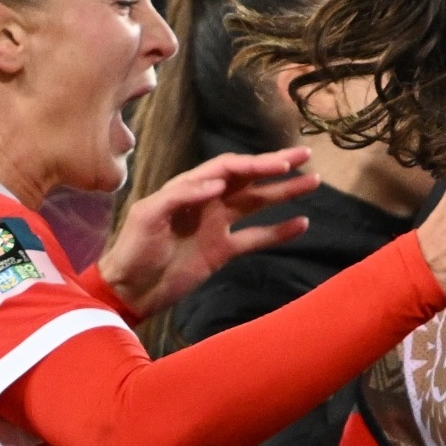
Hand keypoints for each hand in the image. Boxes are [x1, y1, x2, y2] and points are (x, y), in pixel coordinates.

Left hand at [95, 147, 319, 320]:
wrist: (133, 288)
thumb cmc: (135, 248)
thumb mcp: (149, 215)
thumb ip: (181, 195)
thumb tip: (217, 184)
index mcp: (187, 188)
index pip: (227, 168)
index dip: (254, 164)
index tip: (279, 165)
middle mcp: (207, 201)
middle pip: (247, 178)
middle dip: (276, 166)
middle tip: (305, 157)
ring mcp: (217, 225)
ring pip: (258, 203)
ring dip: (284, 193)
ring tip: (312, 183)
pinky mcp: (224, 250)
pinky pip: (256, 237)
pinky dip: (279, 231)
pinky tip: (301, 224)